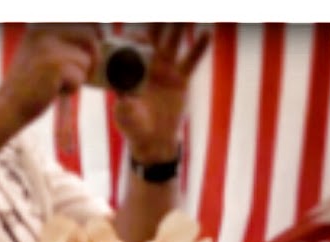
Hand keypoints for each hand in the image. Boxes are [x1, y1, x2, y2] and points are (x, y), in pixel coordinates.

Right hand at [0, 25, 100, 124]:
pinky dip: (72, 88)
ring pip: (85, 60)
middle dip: (93, 57)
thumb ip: (62, 44)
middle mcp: (45, 31)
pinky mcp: (55, 65)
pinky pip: (80, 77)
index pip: (80, 22)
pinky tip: (54, 91)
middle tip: (88, 73)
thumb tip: (96, 35)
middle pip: (89, 36)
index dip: (93, 34)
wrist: (8, 106)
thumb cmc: (28, 86)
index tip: (97, 45)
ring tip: (58, 84)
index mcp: (41, 26)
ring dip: (78, 77)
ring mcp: (49, 47)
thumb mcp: (41, 55)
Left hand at [113, 24, 211, 163]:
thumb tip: (123, 99)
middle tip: (164, 11)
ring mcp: (166, 68)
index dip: (134, 37)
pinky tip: (206, 33)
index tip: (140, 36)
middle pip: (153, 36)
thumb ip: (124, 107)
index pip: (131, 45)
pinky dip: (199, 47)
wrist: (154, 140)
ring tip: (186, 13)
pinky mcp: (181, 78)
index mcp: (131, 68)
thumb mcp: (126, 118)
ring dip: (178, 26)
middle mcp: (148, 63)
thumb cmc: (134, 127)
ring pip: (173, 42)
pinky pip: (191, 60)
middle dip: (157, 21)